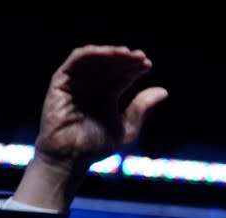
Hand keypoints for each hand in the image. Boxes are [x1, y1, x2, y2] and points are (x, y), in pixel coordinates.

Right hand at [15, 45, 168, 209]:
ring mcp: (77, 82)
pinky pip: (76, 61)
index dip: (135, 68)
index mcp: (108, 94)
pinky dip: (91, 54)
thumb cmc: (96, 147)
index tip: (148, 65)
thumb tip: (164, 91)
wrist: (71, 157)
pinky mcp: (61, 81)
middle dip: (126, 59)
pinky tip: (107, 53)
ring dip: (110, 53)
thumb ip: (141, 109)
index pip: (124, 75)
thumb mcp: (127, 128)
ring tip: (127, 54)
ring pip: (95, 59)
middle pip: (111, 64)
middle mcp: (93, 85)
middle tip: (140, 57)